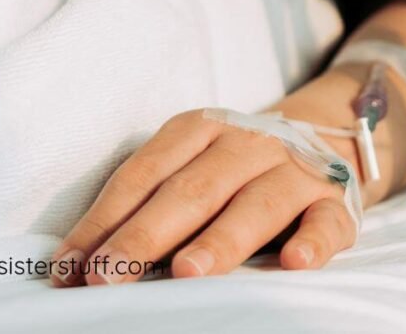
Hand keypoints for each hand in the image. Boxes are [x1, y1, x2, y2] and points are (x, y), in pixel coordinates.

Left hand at [51, 109, 356, 285]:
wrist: (326, 137)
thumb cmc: (236, 168)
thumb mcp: (192, 165)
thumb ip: (148, 203)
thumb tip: (80, 263)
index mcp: (201, 129)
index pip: (144, 174)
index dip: (104, 219)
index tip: (69, 267)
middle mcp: (249, 144)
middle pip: (193, 190)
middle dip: (146, 236)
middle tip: (109, 275)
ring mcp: (295, 172)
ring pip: (257, 206)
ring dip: (221, 240)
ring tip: (188, 273)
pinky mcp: (335, 202)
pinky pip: (326, 222)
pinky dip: (314, 242)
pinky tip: (295, 262)